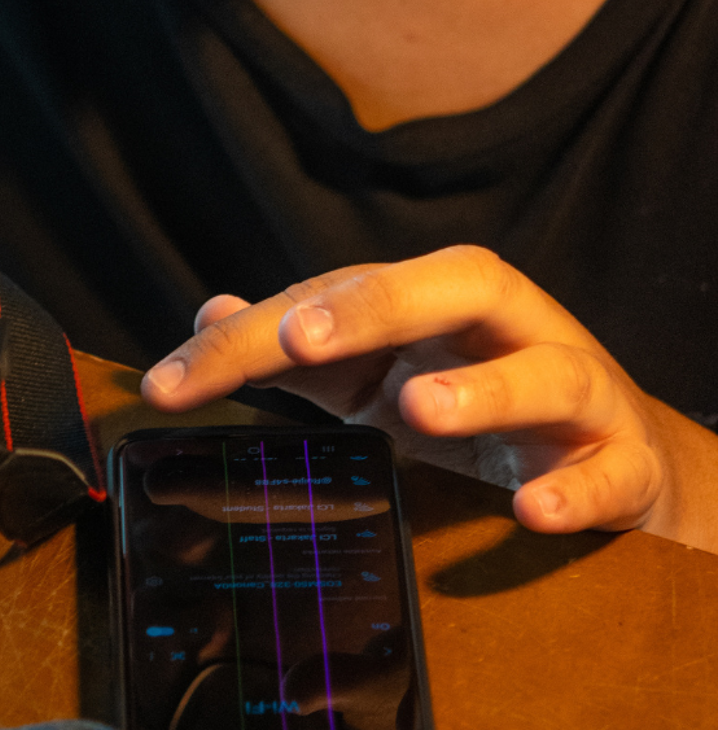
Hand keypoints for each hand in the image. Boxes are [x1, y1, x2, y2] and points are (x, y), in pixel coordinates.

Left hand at [140, 246, 717, 552]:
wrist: (616, 451)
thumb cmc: (478, 398)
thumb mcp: (380, 370)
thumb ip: (304, 347)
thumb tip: (211, 313)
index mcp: (433, 299)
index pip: (333, 298)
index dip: (251, 338)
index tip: (172, 381)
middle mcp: (506, 323)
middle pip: (448, 289)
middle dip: (373, 306)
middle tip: (299, 338)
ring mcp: (573, 385)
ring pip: (542, 371)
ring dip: (481, 389)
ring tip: (419, 406)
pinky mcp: (624, 454)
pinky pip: (611, 469)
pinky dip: (577, 488)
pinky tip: (535, 508)